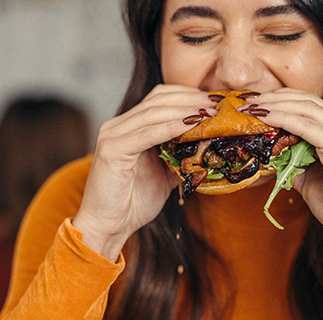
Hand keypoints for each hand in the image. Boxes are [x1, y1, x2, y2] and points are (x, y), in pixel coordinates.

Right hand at [72, 85, 214, 259]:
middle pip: (157, 100)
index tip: (213, 100)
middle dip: (189, 98)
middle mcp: (116, 125)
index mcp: (127, 127)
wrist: (107, 227)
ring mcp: (112, 135)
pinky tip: (188, 126)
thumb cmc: (133, 203)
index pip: (159, 98)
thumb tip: (209, 144)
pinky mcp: (111, 150)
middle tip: (215, 103)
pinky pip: (146, 134)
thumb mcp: (164, 173)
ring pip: (153, 113)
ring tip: (208, 113)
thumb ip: (180, 154)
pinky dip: (169, 128)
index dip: (187, 95)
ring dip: (184, 111)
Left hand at [251, 88, 322, 250]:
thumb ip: (295, 162)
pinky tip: (266, 118)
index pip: (314, 105)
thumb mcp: (312, 179)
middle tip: (249, 102)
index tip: (259, 104)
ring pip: (308, 108)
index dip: (285, 100)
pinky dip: (284, 119)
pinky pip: (308, 127)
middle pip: (309, 101)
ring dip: (276, 105)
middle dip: (276, 97)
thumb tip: (271, 153)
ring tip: (253, 108)